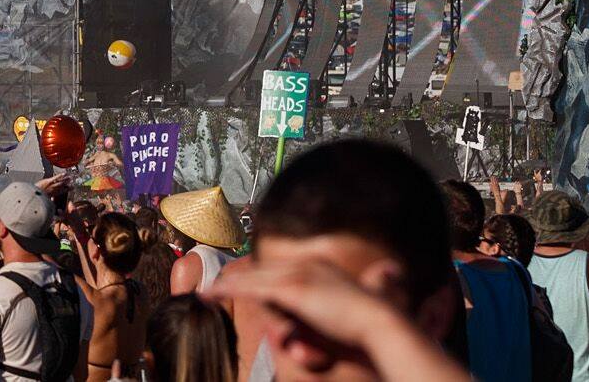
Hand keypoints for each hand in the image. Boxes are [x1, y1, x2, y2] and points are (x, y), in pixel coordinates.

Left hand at [205, 256, 461, 381]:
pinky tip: (212, 294)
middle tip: (216, 283)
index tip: (242, 279)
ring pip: (253, 277)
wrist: (380, 323)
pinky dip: (230, 290)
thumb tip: (312, 319)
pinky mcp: (293, 289)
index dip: (258, 274)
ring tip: (208, 289)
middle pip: (262, 269)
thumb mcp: (342, 313)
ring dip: (228, 284)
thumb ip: (323, 312)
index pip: (279, 267)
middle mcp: (307, 264)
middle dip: (238, 276)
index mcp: (319, 265)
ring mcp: (300, 273)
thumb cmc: (367, 325)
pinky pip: (253, 289)